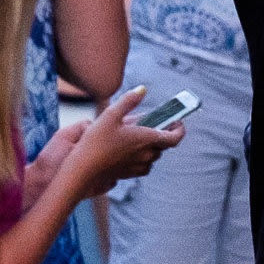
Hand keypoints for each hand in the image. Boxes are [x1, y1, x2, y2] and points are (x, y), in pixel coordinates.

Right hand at [34, 88, 177, 200]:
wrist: (83, 169)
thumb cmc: (96, 141)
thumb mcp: (110, 114)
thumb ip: (128, 101)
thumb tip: (142, 89)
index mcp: (147, 139)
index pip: (175, 137)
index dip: (180, 129)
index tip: (177, 121)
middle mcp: (147, 154)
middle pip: (164, 145)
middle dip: (163, 134)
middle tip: (154, 123)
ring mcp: (140, 165)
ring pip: (154, 155)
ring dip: (152, 146)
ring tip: (140, 136)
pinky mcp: (131, 173)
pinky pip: (145, 165)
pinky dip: (143, 156)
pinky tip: (130, 150)